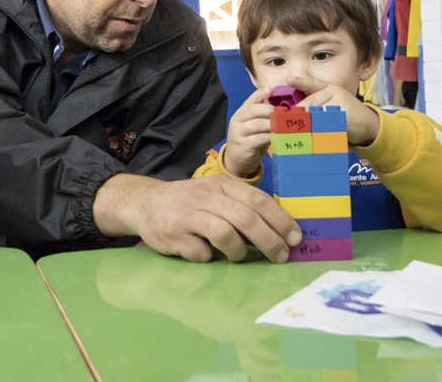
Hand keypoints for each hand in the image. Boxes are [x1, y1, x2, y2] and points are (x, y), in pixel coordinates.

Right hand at [93, 173, 301, 263]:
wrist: (146, 203)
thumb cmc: (190, 202)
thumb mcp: (216, 194)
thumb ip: (243, 205)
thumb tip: (281, 228)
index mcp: (222, 184)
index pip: (258, 200)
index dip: (281, 221)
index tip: (295, 239)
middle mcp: (206, 196)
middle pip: (246, 218)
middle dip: (269, 241)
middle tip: (281, 256)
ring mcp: (188, 215)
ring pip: (225, 234)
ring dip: (240, 251)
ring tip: (241, 257)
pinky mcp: (173, 234)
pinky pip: (201, 252)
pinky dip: (209, 257)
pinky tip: (207, 254)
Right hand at [222, 86, 276, 176]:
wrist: (237, 159)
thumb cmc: (250, 139)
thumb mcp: (255, 125)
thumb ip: (264, 116)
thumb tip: (283, 107)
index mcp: (241, 113)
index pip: (250, 100)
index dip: (260, 94)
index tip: (271, 90)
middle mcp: (237, 120)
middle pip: (253, 110)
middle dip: (270, 110)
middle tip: (283, 114)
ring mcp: (238, 132)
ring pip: (257, 124)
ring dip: (272, 125)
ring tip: (283, 127)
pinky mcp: (242, 145)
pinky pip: (258, 139)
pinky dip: (270, 137)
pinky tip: (277, 138)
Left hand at [287, 75, 379, 145]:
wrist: (368, 123)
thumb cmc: (344, 114)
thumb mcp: (330, 103)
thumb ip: (315, 104)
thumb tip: (294, 112)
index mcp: (328, 87)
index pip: (312, 83)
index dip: (300, 82)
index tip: (289, 80)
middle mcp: (334, 91)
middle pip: (309, 103)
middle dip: (299, 115)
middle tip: (289, 125)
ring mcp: (341, 102)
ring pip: (317, 114)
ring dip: (309, 125)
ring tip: (305, 134)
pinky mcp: (347, 114)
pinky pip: (329, 123)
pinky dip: (322, 132)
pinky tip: (319, 137)